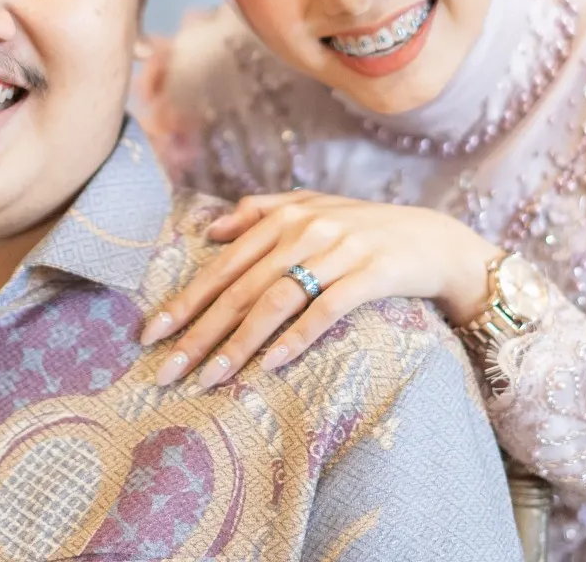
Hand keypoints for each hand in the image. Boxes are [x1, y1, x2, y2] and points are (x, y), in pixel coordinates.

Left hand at [138, 190, 503, 388]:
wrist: (435, 239)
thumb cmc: (365, 229)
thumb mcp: (315, 208)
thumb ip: (262, 211)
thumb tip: (212, 228)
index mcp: (285, 216)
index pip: (223, 265)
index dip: (185, 300)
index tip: (150, 334)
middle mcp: (306, 230)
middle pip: (241, 288)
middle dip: (200, 332)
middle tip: (167, 370)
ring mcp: (339, 251)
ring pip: (276, 300)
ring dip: (239, 342)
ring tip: (210, 378)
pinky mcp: (371, 274)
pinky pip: (326, 309)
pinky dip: (296, 336)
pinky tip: (271, 363)